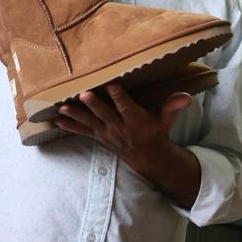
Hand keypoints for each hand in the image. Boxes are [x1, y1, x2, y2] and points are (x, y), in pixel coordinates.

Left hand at [55, 83, 191, 171]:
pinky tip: (56, 120)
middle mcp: (119, 127)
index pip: (127, 107)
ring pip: (89, 122)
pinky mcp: (98, 136)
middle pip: (105, 114)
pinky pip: (82, 131)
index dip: (120, 96)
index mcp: (136, 120)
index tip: (112, 84)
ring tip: (62, 107)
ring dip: (75, 115)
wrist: (147, 158)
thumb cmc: (155, 132)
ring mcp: (106, 133)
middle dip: (94, 105)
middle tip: (83, 94)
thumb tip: (186, 96)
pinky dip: (69, 126)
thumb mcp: (165, 119)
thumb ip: (172, 106)